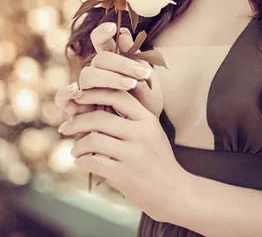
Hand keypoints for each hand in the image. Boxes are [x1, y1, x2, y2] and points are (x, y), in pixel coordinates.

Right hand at [55, 22, 163, 119]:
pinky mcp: (75, 108)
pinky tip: (77, 92)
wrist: (141, 139)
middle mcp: (96, 73)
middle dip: (123, 64)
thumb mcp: (149, 84)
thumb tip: (123, 35)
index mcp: (112, 63)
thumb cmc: (145, 108)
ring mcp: (84, 90)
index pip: (102, 41)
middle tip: (143, 75)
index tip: (114, 27)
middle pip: (100, 58)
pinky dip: (66, 93)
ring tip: (129, 86)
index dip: (104, 32)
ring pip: (87, 75)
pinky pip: (62, 97)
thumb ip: (137, 62)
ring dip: (109, 79)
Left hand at [58, 86, 185, 221]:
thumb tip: (97, 106)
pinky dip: (81, 161)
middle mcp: (141, 133)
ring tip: (75, 149)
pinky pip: (93, 162)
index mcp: (147, 119)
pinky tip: (81, 163)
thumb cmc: (157, 160)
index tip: (78, 98)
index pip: (117, 95)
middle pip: (100, 117)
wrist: (173, 191)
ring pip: (93, 139)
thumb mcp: (151, 132)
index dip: (94, 94)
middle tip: (66, 127)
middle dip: (77, 121)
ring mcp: (133, 154)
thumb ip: (131, 119)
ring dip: (78, 145)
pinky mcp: (125, 174)